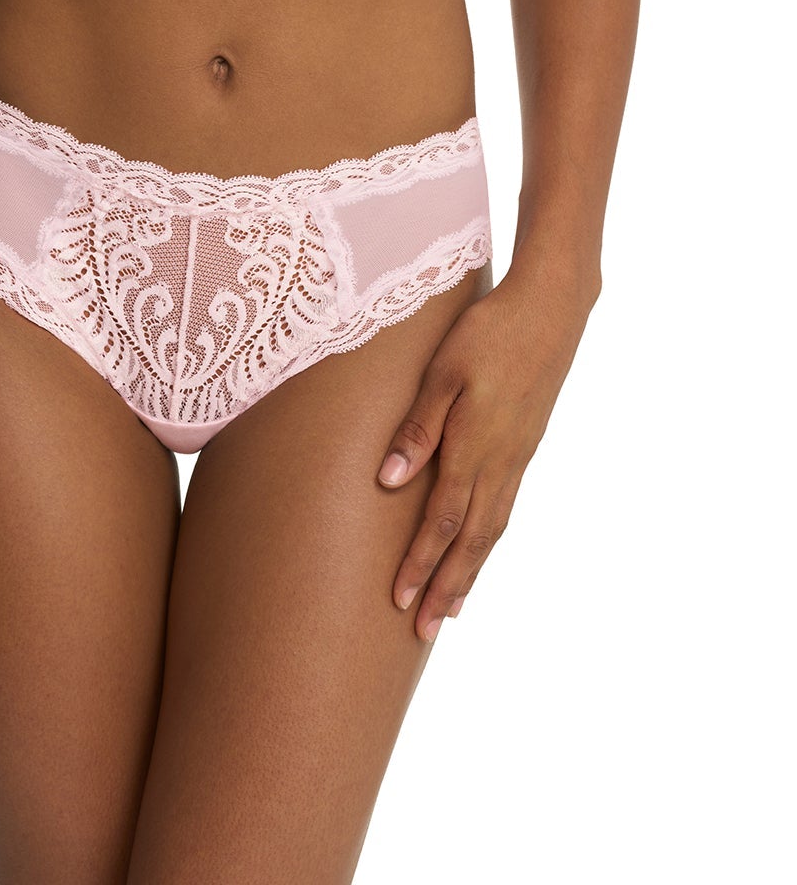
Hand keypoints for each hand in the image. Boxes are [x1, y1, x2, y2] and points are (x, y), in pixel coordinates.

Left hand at [376, 260, 599, 641]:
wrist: (551, 309)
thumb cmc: (488, 332)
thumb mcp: (444, 370)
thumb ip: (418, 426)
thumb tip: (389, 481)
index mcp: (476, 446)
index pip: (443, 521)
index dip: (421, 563)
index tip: (400, 602)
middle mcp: (501, 462)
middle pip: (472, 541)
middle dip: (446, 587)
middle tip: (423, 632)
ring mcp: (518, 456)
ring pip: (493, 530)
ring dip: (470, 572)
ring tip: (452, 609)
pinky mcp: (526, 446)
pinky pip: (505, 508)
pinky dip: (489, 541)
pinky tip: (479, 549)